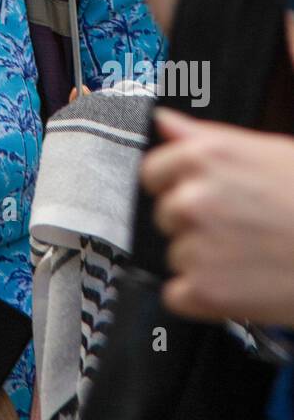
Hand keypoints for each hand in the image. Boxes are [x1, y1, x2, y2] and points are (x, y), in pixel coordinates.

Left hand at [141, 108, 293, 324]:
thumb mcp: (266, 150)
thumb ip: (204, 137)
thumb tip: (165, 121)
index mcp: (205, 157)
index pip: (152, 173)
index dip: (176, 186)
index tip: (198, 197)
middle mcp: (193, 198)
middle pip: (165, 216)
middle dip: (195, 224)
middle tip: (241, 229)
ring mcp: (196, 245)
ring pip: (176, 256)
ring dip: (204, 260)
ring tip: (251, 254)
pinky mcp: (205, 290)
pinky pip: (178, 295)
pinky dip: (203, 297)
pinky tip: (241, 283)